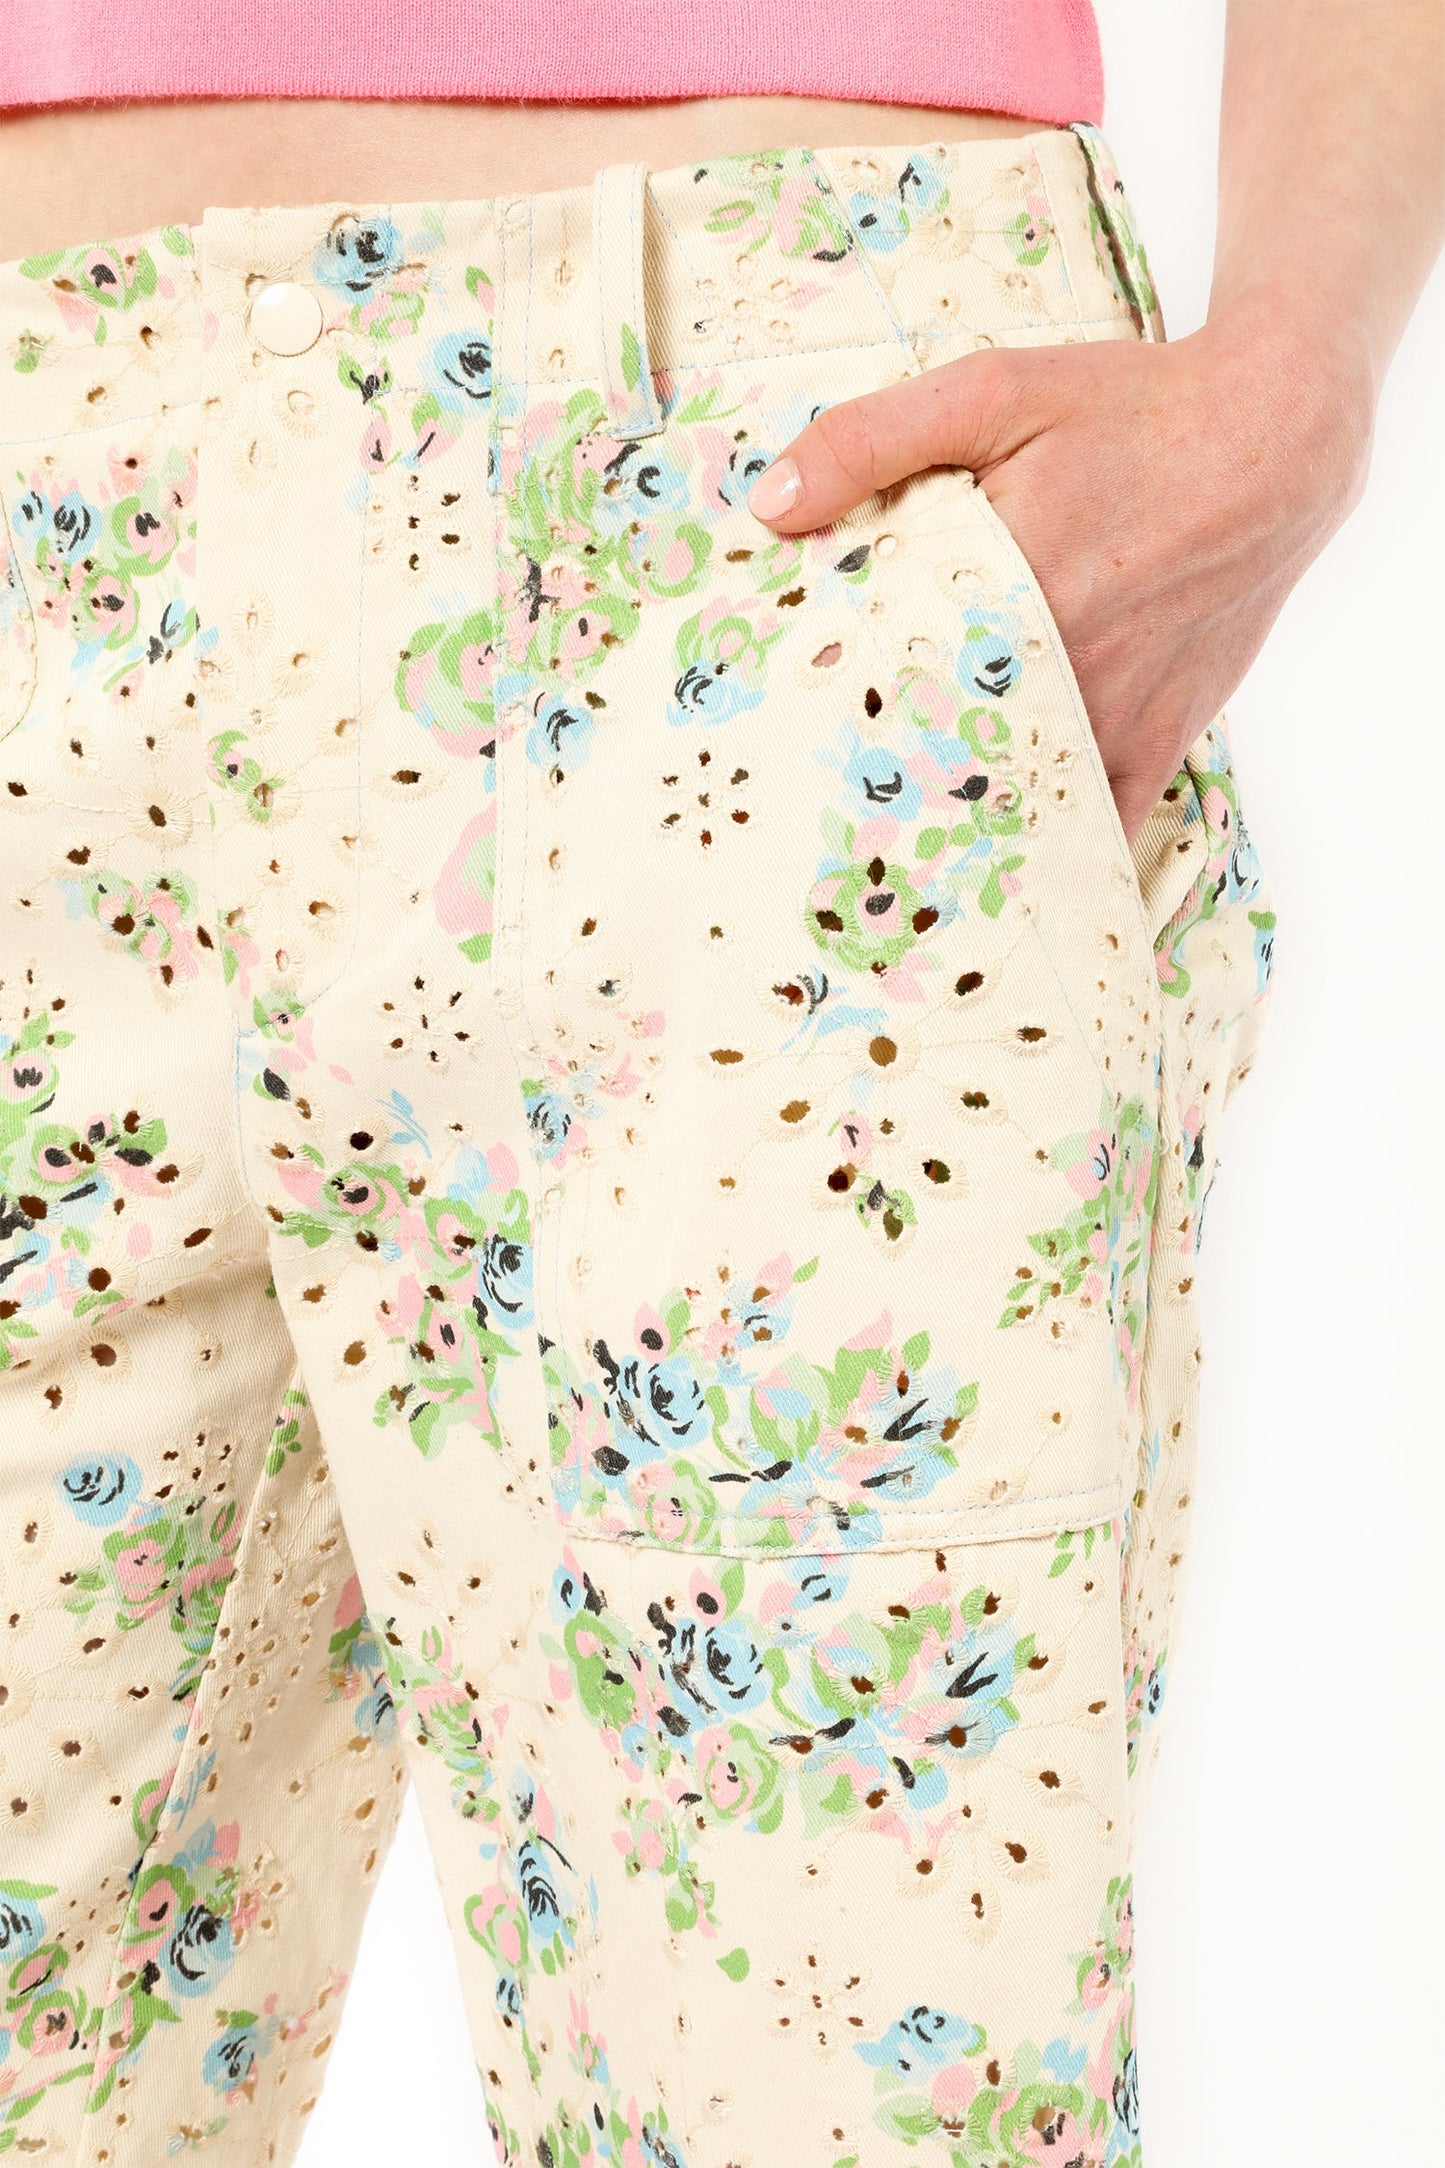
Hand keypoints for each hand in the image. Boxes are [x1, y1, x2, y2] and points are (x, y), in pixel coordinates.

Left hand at [746, 292, 1373, 841]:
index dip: (817, 728)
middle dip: (868, 798)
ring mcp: (1115, 716)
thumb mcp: (993, 391)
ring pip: (1012, 808)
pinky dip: (1044, 857)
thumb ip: (873, 441)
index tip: (764, 761)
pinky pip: (1097, 825)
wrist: (1275, 443)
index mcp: (1005, 587)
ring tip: (877, 877)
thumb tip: (772, 505)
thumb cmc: (1131, 410)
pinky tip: (989, 892)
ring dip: (949, 837)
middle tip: (799, 835)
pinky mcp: (1160, 740)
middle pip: (937, 760)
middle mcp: (1062, 668)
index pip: (882, 683)